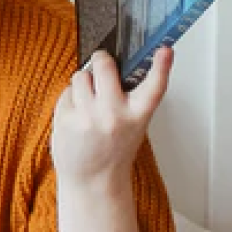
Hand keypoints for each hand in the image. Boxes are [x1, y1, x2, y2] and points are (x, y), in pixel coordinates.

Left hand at [52, 47, 172, 189]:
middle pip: (104, 66)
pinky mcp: (66, 120)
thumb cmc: (113, 151)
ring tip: (88, 102)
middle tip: (101, 64)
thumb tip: (116, 67)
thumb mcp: (134, 125)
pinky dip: (70, 100)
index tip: (165, 50)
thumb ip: (129, 98)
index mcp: (137, 116)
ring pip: (80, 76)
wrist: (93, 181)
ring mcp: (87, 117)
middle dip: (101, 60)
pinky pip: (65, 93)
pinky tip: (77, 116)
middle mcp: (113, 115)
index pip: (154, 86)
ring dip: (83, 83)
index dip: (162, 66)